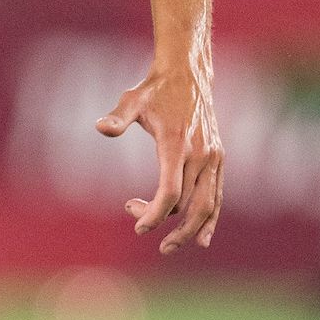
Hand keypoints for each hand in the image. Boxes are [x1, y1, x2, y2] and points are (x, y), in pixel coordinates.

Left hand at [97, 59, 223, 253]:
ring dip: (190, 229)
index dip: (153, 214)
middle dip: (167, 224)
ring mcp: (213, 157)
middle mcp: (200, 154)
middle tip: (145, 233)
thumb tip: (101, 127)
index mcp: (176, 144)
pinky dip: (211, 217)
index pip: (169, 192)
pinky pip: (217, 194)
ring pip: (207, 205)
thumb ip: (118, 117)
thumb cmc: (155, 90)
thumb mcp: (131, 100)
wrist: (189, 73)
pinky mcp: (219, 158)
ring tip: (170, 246)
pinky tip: (201, 237)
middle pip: (189, 205)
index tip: (138, 228)